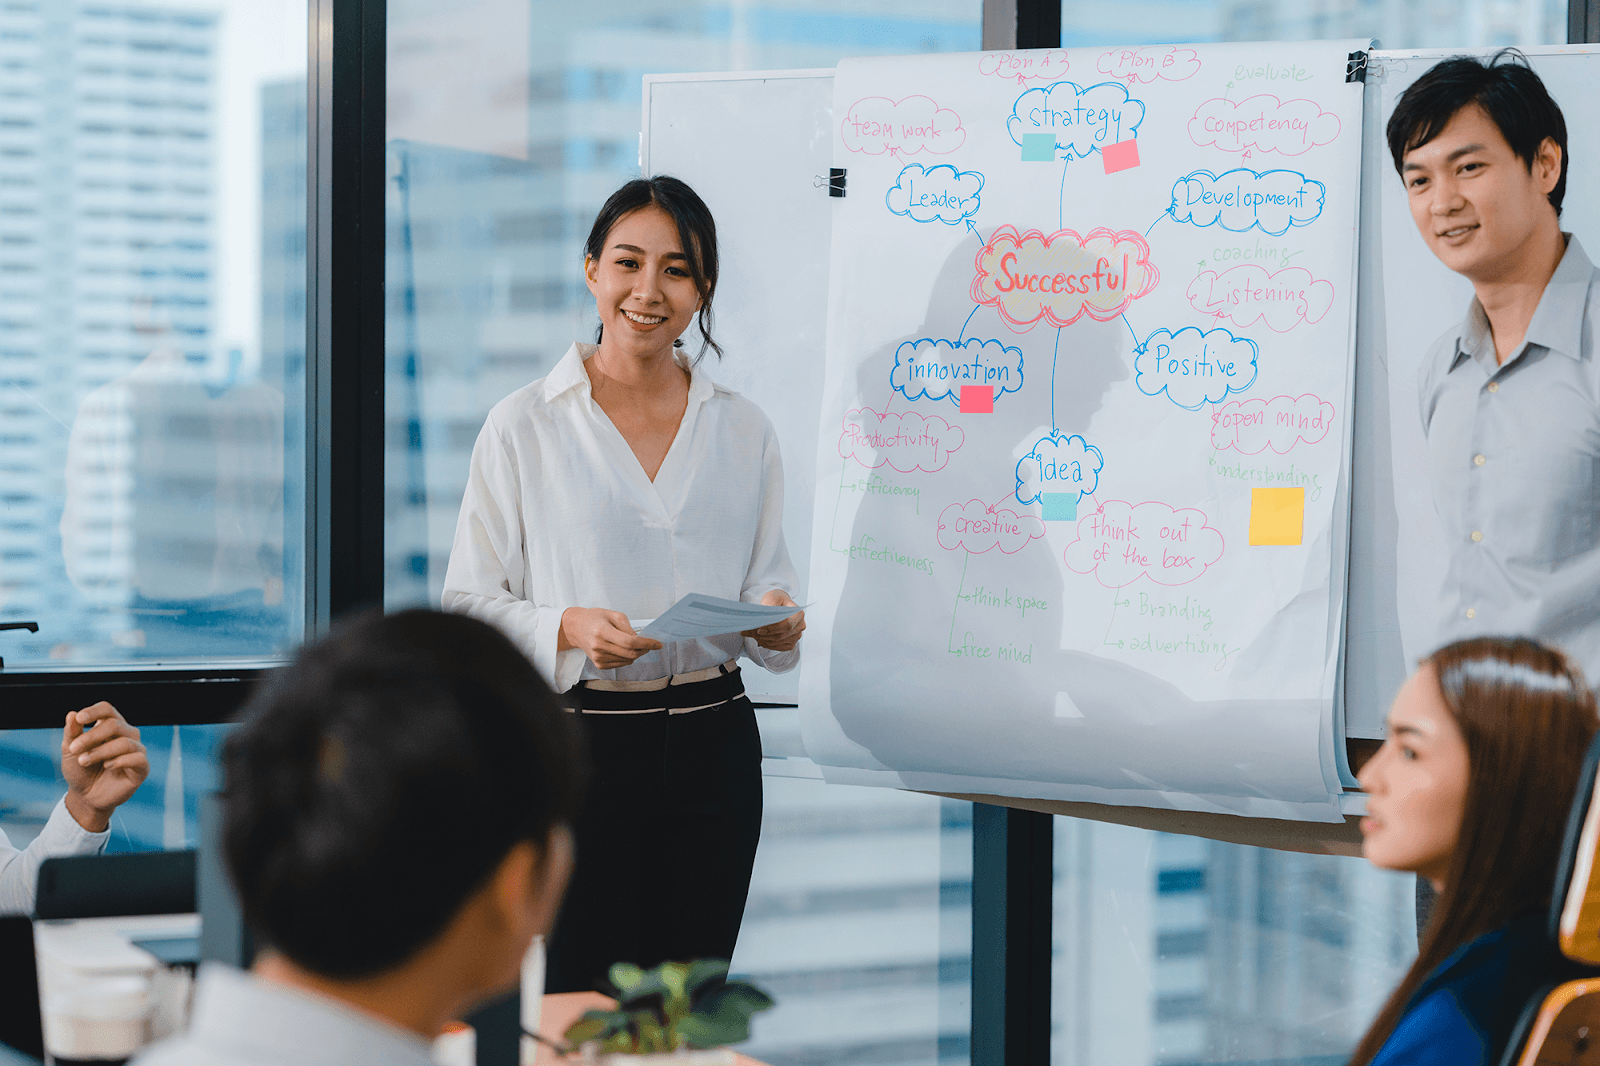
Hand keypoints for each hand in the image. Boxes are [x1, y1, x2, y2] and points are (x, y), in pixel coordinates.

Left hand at [61, 702, 149, 832]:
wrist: (86, 797)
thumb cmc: (80, 771)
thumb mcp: (70, 752)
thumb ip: (71, 734)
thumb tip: (71, 714)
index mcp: (110, 727)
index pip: (107, 710)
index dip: (94, 711)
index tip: (79, 719)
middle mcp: (126, 735)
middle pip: (114, 724)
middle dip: (91, 736)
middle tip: (74, 749)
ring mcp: (136, 750)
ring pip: (125, 742)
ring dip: (101, 751)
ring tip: (83, 761)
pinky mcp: (142, 768)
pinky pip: (138, 758)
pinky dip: (120, 760)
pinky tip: (107, 766)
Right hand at [558, 607, 662, 669]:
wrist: (575, 628)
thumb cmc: (594, 618)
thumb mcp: (613, 614)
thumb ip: (627, 627)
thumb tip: (639, 640)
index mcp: (602, 631)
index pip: (629, 642)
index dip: (646, 644)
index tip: (657, 644)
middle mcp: (599, 646)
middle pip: (630, 654)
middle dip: (644, 649)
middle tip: (649, 643)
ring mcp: (598, 658)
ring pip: (628, 660)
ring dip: (635, 653)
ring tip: (631, 643)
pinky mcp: (599, 664)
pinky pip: (621, 664)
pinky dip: (627, 657)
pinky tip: (622, 648)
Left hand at [742, 590, 804, 651]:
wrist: (778, 605)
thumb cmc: (776, 601)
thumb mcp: (772, 598)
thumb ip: (768, 607)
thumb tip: (762, 620)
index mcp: (798, 613)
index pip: (787, 625)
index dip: (773, 629)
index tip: (759, 629)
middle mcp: (800, 625)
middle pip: (782, 636)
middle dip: (764, 636)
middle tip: (750, 632)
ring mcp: (797, 635)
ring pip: (779, 643)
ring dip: (764, 640)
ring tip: (752, 634)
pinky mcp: (791, 642)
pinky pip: (780, 648)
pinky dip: (768, 645)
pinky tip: (761, 639)